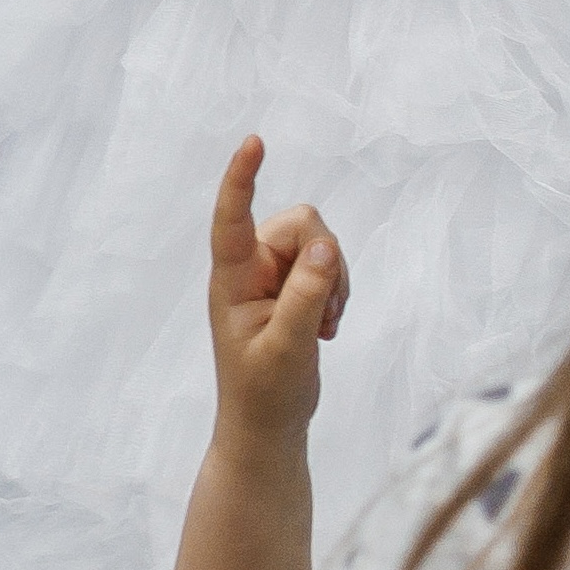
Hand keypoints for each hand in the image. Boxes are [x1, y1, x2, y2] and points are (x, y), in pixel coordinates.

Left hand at [204, 136, 349, 449]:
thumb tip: (328, 246)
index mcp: (232, 280)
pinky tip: (326, 328)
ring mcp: (273, 277)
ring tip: (323, 325)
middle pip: (302, 225)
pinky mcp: (294, 288)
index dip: (242, 179)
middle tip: (326, 311)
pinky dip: (337, 291)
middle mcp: (250, 269)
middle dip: (327, 260)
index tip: (254, 142)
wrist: (268, 427)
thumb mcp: (287, 347)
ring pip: (321, 242)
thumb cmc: (265, 392)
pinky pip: (330, 263)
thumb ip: (306, 296)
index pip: (232, 219)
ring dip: (335, 281)